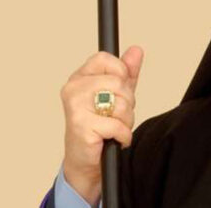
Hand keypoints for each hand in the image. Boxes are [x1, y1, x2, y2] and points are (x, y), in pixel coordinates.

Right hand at [59, 45, 143, 204]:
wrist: (85, 160)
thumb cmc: (99, 126)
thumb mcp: (117, 95)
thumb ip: (127, 73)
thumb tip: (136, 50)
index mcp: (79, 78)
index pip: (105, 59)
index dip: (120, 73)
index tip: (119, 89)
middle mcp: (73, 89)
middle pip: (118, 83)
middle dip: (127, 102)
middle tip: (117, 115)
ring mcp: (76, 107)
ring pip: (120, 104)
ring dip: (126, 121)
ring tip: (114, 127)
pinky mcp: (82, 126)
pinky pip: (118, 125)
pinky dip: (123, 136)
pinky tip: (114, 139)